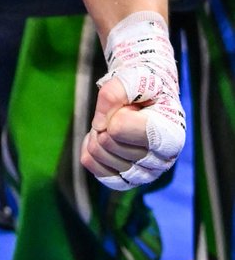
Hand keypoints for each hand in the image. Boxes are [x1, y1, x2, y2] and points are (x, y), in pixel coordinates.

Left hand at [81, 11, 184, 188]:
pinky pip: (92, 166)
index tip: (133, 107)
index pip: (120, 129)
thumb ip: (114, 93)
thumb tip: (99, 126)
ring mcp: (144, 175)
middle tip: (121, 113)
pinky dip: (89, 147)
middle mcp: (162, 162)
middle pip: (107, 142)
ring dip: (97, 133)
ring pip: (97, 154)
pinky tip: (103, 137)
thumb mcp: (133, 78)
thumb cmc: (143, 88)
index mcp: (171, 137)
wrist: (145, 99)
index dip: (117, 113)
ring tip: (115, 124)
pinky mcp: (125, 181)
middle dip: (105, 121)